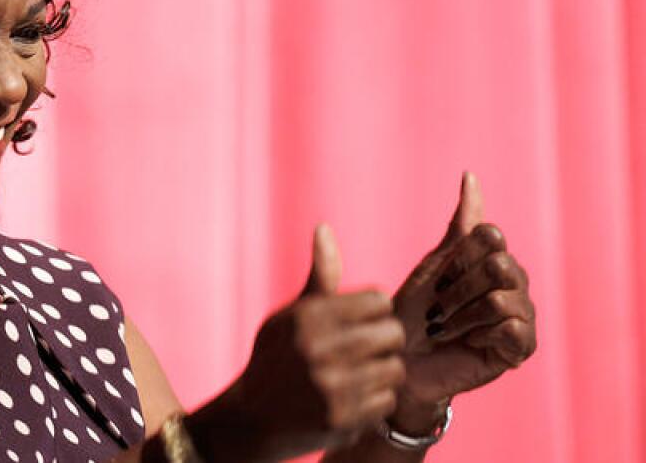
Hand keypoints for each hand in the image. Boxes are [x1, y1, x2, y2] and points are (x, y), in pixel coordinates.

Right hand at [231, 225, 406, 458]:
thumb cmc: (276, 357)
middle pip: (393, 334)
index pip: (379, 301)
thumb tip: (324, 228)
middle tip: (364, 351)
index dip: (374, 312)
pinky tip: (352, 399)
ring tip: (357, 376)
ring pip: (394, 369)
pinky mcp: (342, 419)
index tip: (360, 324)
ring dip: (381, 373)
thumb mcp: (290, 314)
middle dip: (384, 342)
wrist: (251, 418)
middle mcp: (319, 348)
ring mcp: (331, 385)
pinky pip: (387, 401)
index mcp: (308, 315)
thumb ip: (319, 277)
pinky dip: (375, 402)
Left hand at [390, 172, 536, 429]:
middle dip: (456, 287)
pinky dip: (479, 334)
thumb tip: (470, 175)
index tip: (438, 277)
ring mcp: (521, 317)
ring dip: (461, 314)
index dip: (458, 256)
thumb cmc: (414, 310)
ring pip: (500, 298)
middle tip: (438, 307)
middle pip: (497, 265)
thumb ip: (460, 225)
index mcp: (495, 261)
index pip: (491, 235)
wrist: (403, 358)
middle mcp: (514, 286)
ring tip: (445, 327)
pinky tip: (467, 343)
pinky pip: (511, 328)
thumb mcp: (435, 263)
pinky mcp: (520, 349)